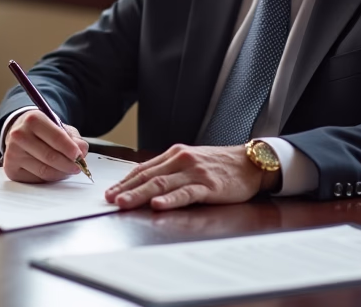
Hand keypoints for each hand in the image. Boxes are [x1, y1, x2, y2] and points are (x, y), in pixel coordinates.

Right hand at [2, 110, 88, 182]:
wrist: (19, 133)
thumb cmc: (42, 130)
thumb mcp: (59, 127)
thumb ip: (73, 138)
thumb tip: (82, 151)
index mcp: (33, 119)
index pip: (56, 138)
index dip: (71, 149)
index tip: (79, 156)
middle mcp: (19, 135)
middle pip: (50, 157)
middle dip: (68, 165)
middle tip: (78, 167)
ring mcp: (13, 153)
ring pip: (44, 171)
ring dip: (61, 173)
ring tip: (68, 170)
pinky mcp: (11, 169)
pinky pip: (36, 179)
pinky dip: (49, 178)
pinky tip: (53, 172)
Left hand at [104, 144, 273, 210]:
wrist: (250, 162)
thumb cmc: (219, 165)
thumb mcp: (191, 161)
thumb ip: (170, 170)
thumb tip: (144, 183)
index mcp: (175, 154)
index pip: (144, 168)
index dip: (125, 181)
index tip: (110, 192)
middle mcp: (182, 160)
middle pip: (148, 176)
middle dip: (127, 189)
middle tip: (110, 199)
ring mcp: (195, 172)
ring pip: (162, 184)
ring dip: (141, 194)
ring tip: (125, 202)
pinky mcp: (209, 185)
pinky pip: (186, 193)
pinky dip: (170, 199)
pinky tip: (158, 205)